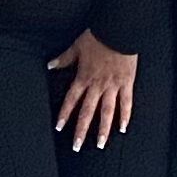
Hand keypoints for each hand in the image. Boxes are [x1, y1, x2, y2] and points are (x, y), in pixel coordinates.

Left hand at [50, 32, 141, 149]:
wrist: (119, 30)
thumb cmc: (98, 36)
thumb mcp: (76, 47)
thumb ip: (63, 59)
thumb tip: (50, 65)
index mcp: (84, 77)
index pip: (71, 99)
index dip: (64, 114)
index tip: (59, 127)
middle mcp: (97, 85)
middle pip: (87, 112)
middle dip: (81, 130)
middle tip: (77, 146)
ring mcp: (113, 86)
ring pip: (107, 112)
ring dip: (103, 129)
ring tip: (101, 144)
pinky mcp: (127, 83)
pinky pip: (126, 103)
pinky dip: (125, 116)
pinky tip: (123, 128)